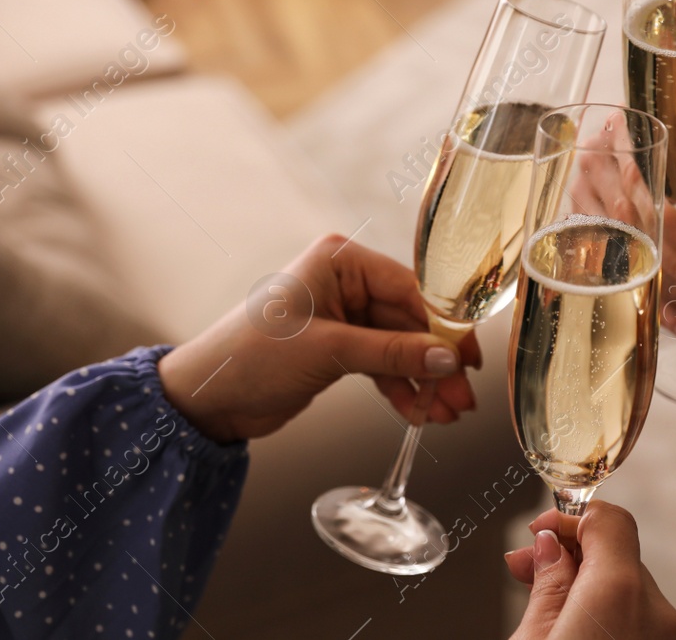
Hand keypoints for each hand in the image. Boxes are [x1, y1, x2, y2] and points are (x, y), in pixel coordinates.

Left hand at [159, 235, 479, 442]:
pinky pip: (382, 365)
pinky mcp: (338, 349)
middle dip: (436, 362)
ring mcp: (343, 316)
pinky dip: (401, 389)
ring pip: (400, 347)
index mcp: (340, 261)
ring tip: (447, 414)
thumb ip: (392, 354)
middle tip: (462, 397)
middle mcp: (344, 282)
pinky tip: (419, 415)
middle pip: (409, 321)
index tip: (469, 358)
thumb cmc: (253, 357)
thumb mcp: (328, 352)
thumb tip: (448, 358)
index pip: (409, 289)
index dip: (443, 326)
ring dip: (423, 381)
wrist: (207, 399)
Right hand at [504, 502, 675, 639]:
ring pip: (625, 588)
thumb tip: (550, 547)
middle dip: (570, 554)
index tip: (539, 532)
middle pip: (614, 554)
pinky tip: (575, 623)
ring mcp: (666, 637)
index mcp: (620, 593)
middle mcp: (655, 612)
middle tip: (526, 567)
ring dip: (586, 585)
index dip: (568, 518)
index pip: (608, 520)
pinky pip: (636, 617)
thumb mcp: (533, 639)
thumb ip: (546, 585)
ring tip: (543, 604)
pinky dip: (607, 612)